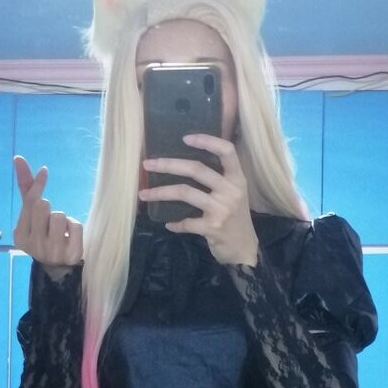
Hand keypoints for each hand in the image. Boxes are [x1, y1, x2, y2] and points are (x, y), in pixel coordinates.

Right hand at [13, 155, 83, 274]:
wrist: (58, 268)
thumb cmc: (44, 235)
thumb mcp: (31, 216)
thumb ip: (26, 189)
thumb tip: (18, 159)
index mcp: (20, 236)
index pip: (30, 202)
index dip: (38, 185)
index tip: (45, 171)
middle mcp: (34, 245)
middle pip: (43, 206)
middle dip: (50, 209)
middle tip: (50, 223)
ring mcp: (53, 251)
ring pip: (60, 215)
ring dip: (64, 219)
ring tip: (61, 231)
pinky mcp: (72, 254)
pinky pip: (76, 225)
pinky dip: (75, 227)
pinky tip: (70, 237)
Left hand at [138, 135, 258, 266]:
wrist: (244, 248)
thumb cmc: (235, 218)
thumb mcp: (234, 193)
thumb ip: (218, 178)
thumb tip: (185, 162)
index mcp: (237, 178)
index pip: (226, 151)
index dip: (207, 141)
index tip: (185, 138)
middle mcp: (231, 191)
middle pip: (196, 169)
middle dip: (168, 165)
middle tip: (147, 164)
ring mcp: (221, 209)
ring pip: (185, 192)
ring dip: (160, 192)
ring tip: (143, 194)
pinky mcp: (212, 228)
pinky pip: (186, 222)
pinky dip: (174, 223)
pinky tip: (168, 223)